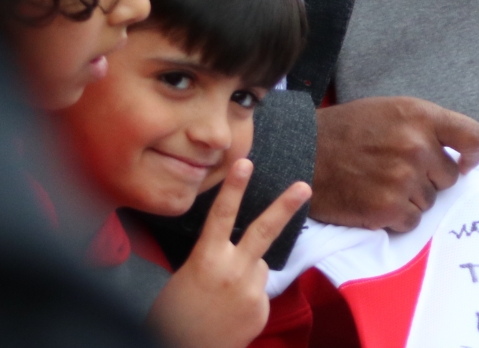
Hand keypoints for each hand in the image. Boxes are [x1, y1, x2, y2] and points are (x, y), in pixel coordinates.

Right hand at [147, 160, 310, 347]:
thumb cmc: (174, 316)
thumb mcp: (185, 279)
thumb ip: (212, 259)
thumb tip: (233, 251)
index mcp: (206, 260)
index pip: (221, 216)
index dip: (234, 188)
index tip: (245, 162)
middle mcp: (233, 271)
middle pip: (263, 231)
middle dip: (285, 206)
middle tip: (304, 185)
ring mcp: (251, 291)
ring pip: (259, 267)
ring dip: (247, 274)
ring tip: (222, 298)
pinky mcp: (262, 310)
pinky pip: (259, 293)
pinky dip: (248, 298)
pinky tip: (230, 314)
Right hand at [312, 96, 478, 231]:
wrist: (302, 152)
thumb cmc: (347, 130)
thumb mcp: (391, 110)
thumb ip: (425, 126)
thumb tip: (460, 154)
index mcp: (420, 116)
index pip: (473, 137)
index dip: (473, 154)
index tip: (465, 163)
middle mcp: (416, 147)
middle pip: (449, 176)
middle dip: (429, 177)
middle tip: (398, 171)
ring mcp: (402, 179)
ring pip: (429, 201)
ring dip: (410, 198)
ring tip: (380, 184)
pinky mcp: (387, 208)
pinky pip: (411, 221)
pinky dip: (396, 217)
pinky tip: (374, 201)